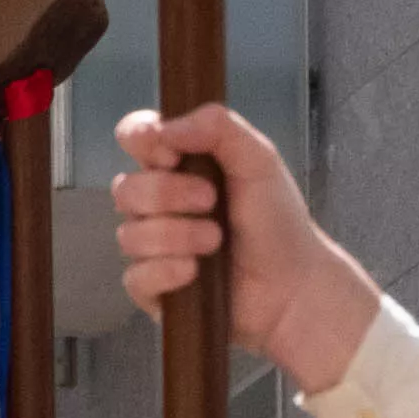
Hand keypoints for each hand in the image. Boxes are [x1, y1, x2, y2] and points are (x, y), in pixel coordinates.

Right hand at [107, 104, 379, 390]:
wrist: (293, 285)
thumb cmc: (277, 222)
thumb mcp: (258, 160)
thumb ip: (218, 127)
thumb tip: (166, 126)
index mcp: (179, 165)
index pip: (135, 138)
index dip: (140, 139)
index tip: (168, 153)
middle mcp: (159, 205)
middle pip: (125, 189)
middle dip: (167, 194)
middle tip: (211, 201)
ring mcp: (153, 249)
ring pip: (129, 235)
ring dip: (176, 235)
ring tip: (215, 242)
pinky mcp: (154, 291)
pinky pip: (135, 277)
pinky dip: (166, 271)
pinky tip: (195, 272)